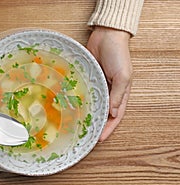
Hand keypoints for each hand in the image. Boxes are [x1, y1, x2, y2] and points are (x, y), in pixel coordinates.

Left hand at [87, 26, 131, 141]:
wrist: (107, 35)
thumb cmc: (118, 54)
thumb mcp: (123, 76)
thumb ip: (118, 95)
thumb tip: (114, 114)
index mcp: (121, 94)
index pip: (115, 117)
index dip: (108, 129)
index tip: (98, 140)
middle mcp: (109, 92)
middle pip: (102, 113)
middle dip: (95, 125)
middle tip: (85, 136)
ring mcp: (98, 86)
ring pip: (92, 105)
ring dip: (86, 115)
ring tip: (76, 125)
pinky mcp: (88, 79)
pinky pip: (83, 93)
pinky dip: (78, 101)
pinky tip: (70, 108)